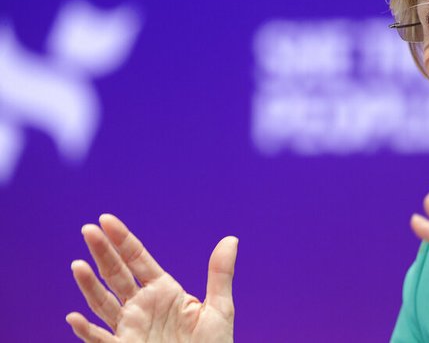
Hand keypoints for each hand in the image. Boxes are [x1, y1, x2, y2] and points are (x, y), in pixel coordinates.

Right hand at [66, 214, 237, 342]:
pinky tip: (74, 318)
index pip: (138, 259)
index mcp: (164, 291)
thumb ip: (220, 274)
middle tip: (88, 230)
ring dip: (89, 286)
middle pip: (116, 274)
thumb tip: (231, 239)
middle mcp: (142, 306)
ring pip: (103, 303)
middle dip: (102, 253)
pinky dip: (86, 331)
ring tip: (78, 266)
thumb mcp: (219, 309)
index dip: (122, 240)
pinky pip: (100, 340)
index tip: (106, 220)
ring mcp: (130, 328)